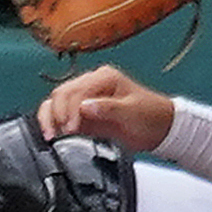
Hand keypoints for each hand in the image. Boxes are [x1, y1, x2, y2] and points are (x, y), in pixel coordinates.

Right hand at [38, 66, 175, 151]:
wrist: (161, 128)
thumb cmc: (151, 116)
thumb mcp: (133, 112)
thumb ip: (108, 108)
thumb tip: (84, 107)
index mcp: (105, 77)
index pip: (76, 89)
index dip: (69, 109)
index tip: (70, 128)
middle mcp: (92, 83)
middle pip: (62, 93)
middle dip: (57, 113)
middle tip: (59, 134)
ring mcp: (87, 97)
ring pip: (57, 101)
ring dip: (50, 117)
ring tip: (51, 135)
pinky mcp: (84, 113)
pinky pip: (61, 114)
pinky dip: (53, 122)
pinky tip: (53, 134)